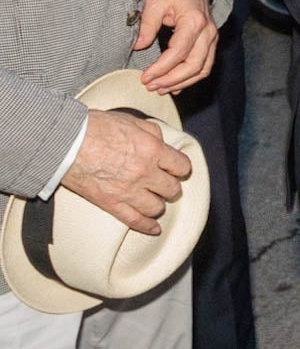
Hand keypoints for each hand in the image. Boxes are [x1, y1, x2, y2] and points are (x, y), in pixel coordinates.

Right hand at [60, 110, 192, 234]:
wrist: (67, 143)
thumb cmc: (97, 128)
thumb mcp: (133, 121)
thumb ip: (152, 133)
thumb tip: (162, 143)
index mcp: (153, 150)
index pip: (181, 166)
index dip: (181, 168)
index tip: (177, 170)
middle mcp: (145, 173)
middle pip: (172, 189)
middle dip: (171, 187)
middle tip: (165, 185)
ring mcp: (129, 191)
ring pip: (157, 207)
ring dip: (159, 204)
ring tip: (155, 200)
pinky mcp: (111, 204)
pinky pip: (135, 221)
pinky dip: (147, 226)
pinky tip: (154, 229)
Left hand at [135, 0, 217, 94]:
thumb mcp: (154, 3)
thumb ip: (147, 25)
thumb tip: (138, 46)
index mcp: (194, 21)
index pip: (179, 53)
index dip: (161, 68)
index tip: (145, 77)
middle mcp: (207, 32)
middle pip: (194, 65)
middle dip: (171, 80)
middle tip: (151, 86)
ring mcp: (212, 38)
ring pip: (202, 69)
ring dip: (182, 83)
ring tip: (160, 89)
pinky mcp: (210, 43)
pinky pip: (204, 66)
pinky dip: (191, 79)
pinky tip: (175, 86)